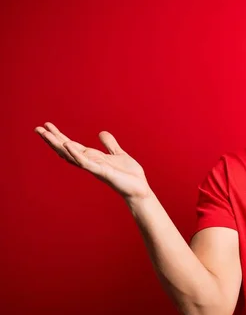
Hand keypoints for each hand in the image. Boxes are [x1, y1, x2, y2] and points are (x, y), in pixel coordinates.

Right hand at [35, 122, 150, 200]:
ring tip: (45, 134)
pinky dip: (75, 153)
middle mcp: (90, 162)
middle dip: (52, 140)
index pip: (72, 145)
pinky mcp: (101, 172)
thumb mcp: (118, 154)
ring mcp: (94, 167)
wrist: (139, 189)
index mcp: (93, 157)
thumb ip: (109, 145)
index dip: (60, 136)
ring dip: (57, 144)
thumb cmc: (129, 175)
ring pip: (71, 155)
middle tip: (37, 128)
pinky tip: (67, 144)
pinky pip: (85, 162)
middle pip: (66, 149)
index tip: (47, 125)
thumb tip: (101, 133)